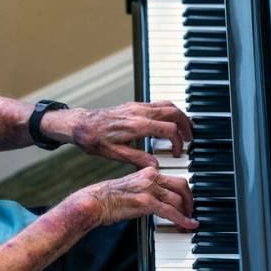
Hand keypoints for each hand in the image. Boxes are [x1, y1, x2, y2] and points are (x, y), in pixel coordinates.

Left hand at [45, 101, 192, 167]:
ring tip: (186, 129)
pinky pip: (158, 104)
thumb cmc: (94, 140)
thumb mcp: (114, 154)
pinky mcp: (134, 105)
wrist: (81, 125)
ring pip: (168, 105)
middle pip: (173, 113)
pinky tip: (170, 121)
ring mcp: (137, 106)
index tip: (176, 153)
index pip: (168, 130)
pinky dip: (170, 111)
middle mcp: (139, 112)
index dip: (177, 142)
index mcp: (136, 125)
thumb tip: (156, 166)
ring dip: (180, 116)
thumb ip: (137, 159)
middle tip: (190, 139)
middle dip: (186, 126)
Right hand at [74, 167, 197, 229]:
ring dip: (186, 213)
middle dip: (190, 201)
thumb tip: (160, 202)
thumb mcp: (132, 187)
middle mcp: (151, 177)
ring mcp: (149, 189)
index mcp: (147, 172)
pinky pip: (171, 212)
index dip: (184, 192)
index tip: (186, 202)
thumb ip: (147, 190)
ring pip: (178, 199)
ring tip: (187, 223)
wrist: (94, 201)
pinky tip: (187, 225)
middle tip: (191, 212)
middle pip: (182, 185)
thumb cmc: (108, 198)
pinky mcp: (146, 202)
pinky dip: (182, 220)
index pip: (174, 179)